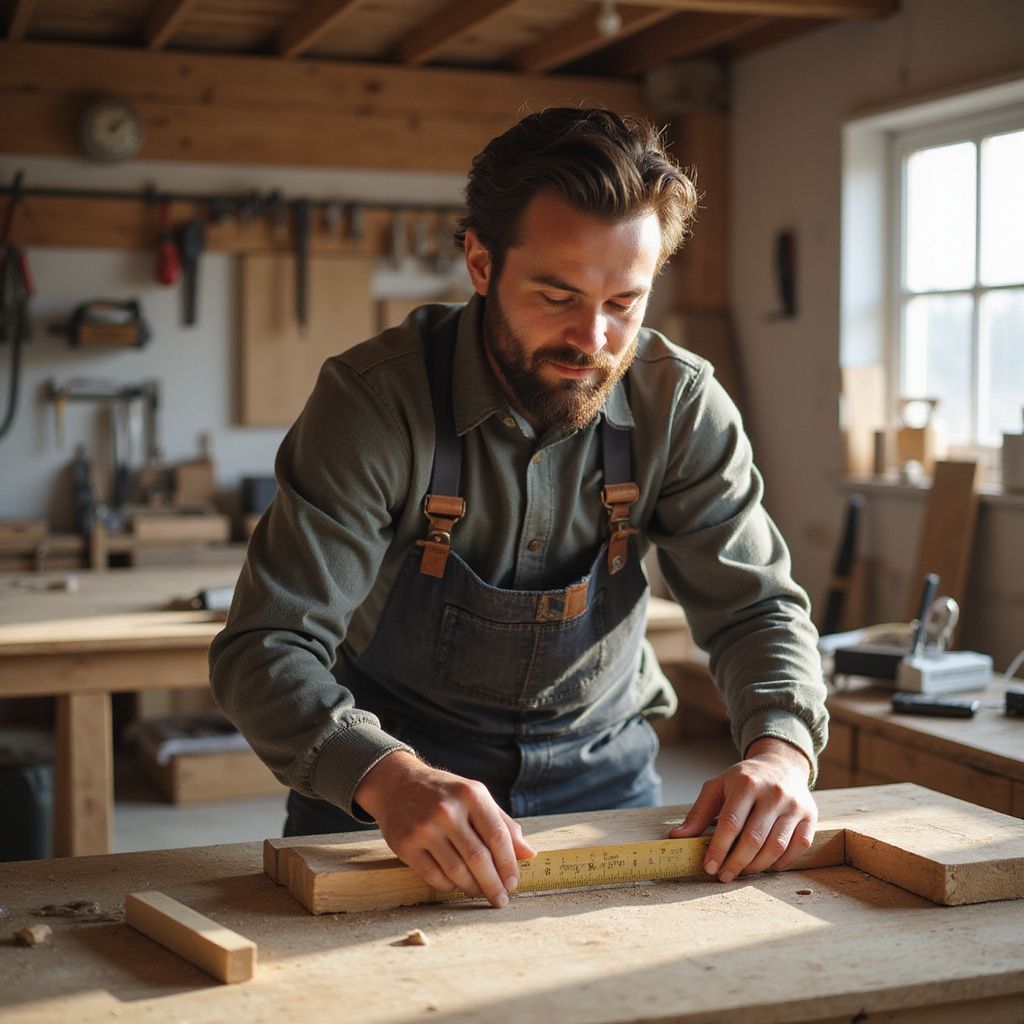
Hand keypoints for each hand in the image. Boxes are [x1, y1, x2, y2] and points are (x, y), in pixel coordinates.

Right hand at [354, 750, 535, 907]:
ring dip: (473, 888)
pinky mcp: (406, 845)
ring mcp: (425, 828)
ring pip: (457, 871)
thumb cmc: (444, 793)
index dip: (509, 865)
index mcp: (471, 795)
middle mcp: (448, 810)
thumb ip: (503, 824)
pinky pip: (434, 877)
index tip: (513, 883)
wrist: (397, 783)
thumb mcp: (475, 797)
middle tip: (501, 900)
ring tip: (481, 893)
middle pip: (479, 858)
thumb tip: (529, 854)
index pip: (498, 837)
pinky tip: (457, 885)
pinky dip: (450, 886)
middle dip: (494, 884)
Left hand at [668, 737, 815, 882]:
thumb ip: (698, 812)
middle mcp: (773, 793)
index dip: (719, 848)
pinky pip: (798, 847)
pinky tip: (766, 866)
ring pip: (776, 846)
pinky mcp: (810, 817)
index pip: (731, 823)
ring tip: (741, 872)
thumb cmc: (744, 779)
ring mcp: (795, 806)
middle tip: (723, 876)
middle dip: (736, 863)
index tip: (708, 867)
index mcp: (746, 783)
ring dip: (756, 866)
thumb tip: (677, 837)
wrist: (781, 764)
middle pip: (754, 839)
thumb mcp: (718, 787)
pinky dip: (781, 862)